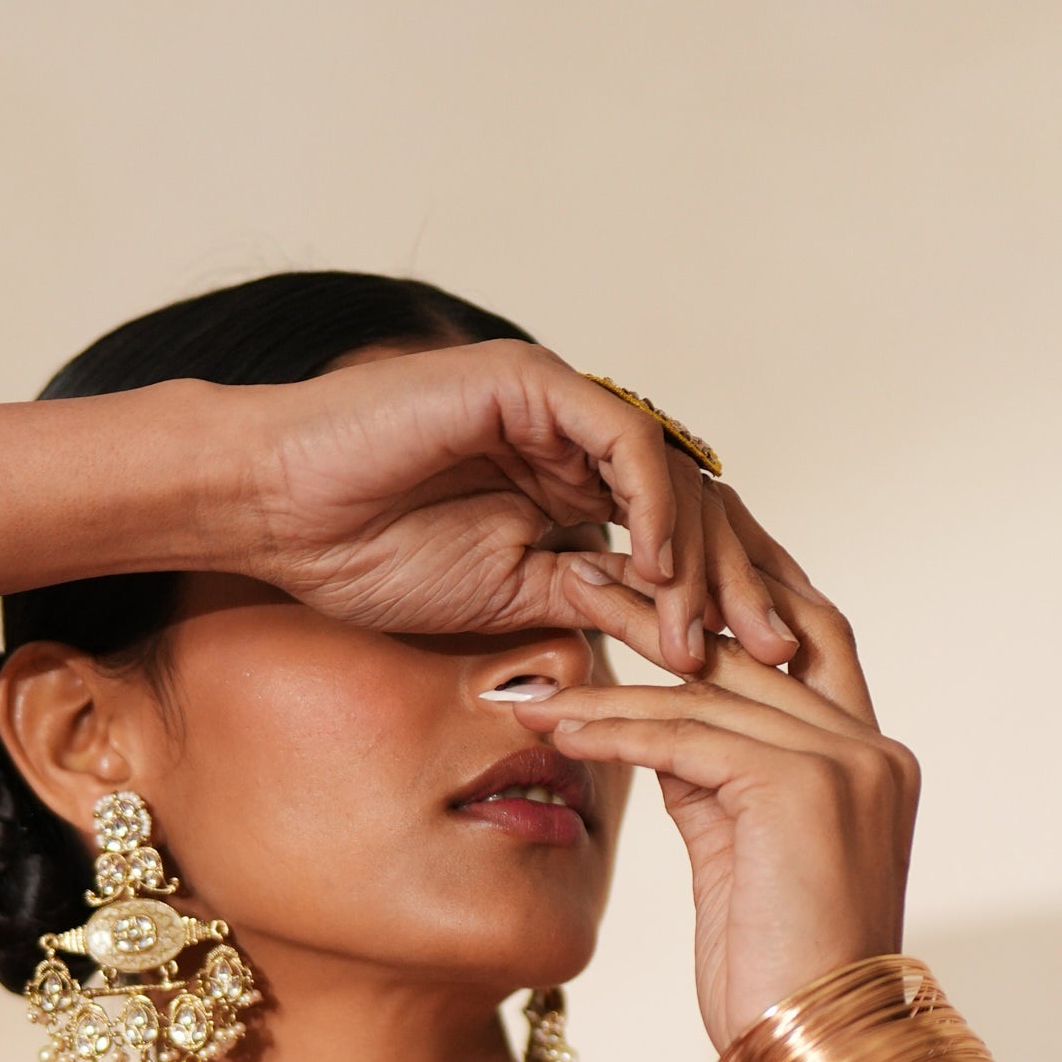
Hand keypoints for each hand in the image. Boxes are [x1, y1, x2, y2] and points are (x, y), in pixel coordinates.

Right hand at [218, 343, 803, 679]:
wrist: (278, 508)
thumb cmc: (367, 555)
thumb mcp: (512, 604)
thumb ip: (593, 606)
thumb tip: (681, 648)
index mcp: (575, 492)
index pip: (681, 544)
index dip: (727, 605)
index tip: (765, 676)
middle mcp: (580, 443)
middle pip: (698, 509)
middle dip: (743, 587)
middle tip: (782, 658)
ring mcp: (560, 407)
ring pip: (674, 478)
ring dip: (708, 560)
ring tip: (730, 635)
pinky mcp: (535, 384)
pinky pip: (624, 443)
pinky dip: (651, 509)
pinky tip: (661, 574)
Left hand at [508, 553, 918, 1050]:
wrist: (820, 1060)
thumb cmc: (777, 986)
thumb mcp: (741, 861)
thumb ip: (717, 785)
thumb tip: (660, 729)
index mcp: (871, 761)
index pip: (801, 637)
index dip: (729, 590)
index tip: (648, 563)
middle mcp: (870, 750)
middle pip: (750, 640)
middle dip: (660, 599)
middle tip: (578, 566)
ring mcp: (844, 764)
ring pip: (705, 689)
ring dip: (610, 667)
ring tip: (537, 654)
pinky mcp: (799, 790)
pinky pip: (684, 737)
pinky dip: (613, 729)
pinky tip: (556, 725)